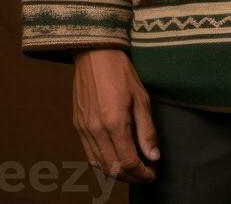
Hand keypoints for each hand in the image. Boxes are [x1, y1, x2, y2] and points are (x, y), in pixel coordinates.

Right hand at [72, 49, 159, 183]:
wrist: (95, 54)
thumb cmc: (121, 72)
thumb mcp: (141, 97)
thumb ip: (147, 129)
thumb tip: (153, 155)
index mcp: (114, 122)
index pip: (128, 161)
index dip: (142, 173)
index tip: (152, 173)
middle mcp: (96, 130)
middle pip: (113, 168)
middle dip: (131, 177)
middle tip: (144, 175)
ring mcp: (83, 129)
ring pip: (99, 165)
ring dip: (116, 174)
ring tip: (132, 171)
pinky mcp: (77, 125)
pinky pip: (88, 154)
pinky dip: (102, 164)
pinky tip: (114, 161)